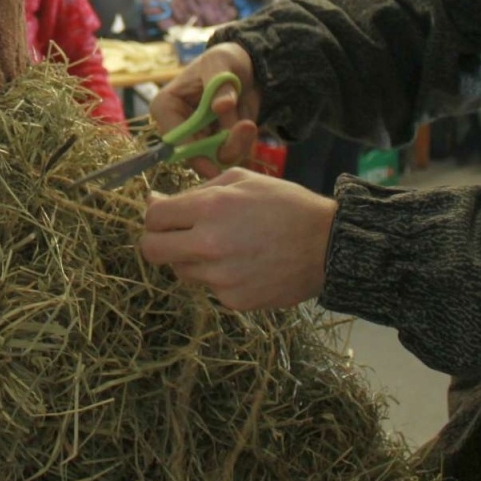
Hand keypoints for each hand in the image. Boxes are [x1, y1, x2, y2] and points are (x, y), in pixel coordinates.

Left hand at [140, 168, 337, 311]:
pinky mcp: (234, 300)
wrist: (328, 245)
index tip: (163, 212)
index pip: (153, 218)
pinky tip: (245, 263)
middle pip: (152, 251)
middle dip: (157, 240)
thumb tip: (156, 202)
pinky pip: (210, 287)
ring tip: (225, 246)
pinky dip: (219, 276)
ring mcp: (220, 278)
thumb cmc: (286, 205)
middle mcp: (208, 245)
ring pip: (181, 271)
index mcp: (209, 208)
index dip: (154, 214)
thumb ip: (195, 191)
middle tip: (174, 234)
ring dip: (191, 258)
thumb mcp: (241, 179)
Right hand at [150, 43, 259, 176]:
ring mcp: (196, 139)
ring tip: (249, 124)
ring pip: (214, 159)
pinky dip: (242, 146)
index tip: (221, 154)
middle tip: (248, 127)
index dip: (195, 151)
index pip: (174, 139)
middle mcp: (177, 128)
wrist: (246, 68)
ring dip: (236, 145)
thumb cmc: (225, 60)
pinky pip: (228, 157)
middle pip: (195, 155)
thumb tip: (221, 107)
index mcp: (166, 106)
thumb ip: (221, 86)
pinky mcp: (214, 145)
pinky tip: (248, 127)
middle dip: (224, 147)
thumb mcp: (222, 63)